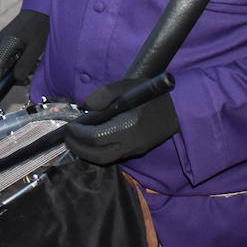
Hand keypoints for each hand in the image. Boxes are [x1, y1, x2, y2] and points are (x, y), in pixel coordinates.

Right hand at [0, 9, 50, 84]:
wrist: (44, 5)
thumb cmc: (41, 25)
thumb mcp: (36, 47)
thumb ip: (25, 64)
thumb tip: (16, 79)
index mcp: (6, 43)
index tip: (2, 91)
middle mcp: (2, 41)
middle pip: (0, 64)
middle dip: (10, 75)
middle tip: (27, 80)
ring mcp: (6, 38)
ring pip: (6, 59)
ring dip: (17, 68)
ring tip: (33, 70)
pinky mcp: (12, 37)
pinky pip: (11, 53)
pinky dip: (19, 60)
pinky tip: (32, 61)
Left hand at [63, 78, 179, 165]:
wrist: (178, 107)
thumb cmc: (150, 93)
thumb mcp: (126, 86)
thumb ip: (104, 94)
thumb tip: (85, 106)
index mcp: (128, 125)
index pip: (95, 137)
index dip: (79, 134)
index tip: (70, 126)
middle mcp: (131, 143)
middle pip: (97, 155)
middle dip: (79, 148)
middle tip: (68, 138)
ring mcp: (135, 150)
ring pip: (105, 160)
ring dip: (87, 153)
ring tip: (76, 142)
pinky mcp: (138, 152)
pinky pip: (114, 157)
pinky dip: (98, 153)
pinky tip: (92, 143)